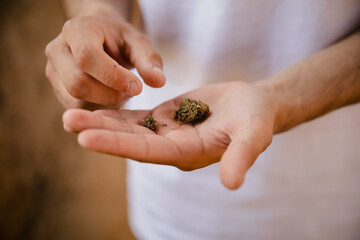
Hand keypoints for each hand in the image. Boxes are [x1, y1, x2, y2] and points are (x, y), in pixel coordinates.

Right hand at [45, 15, 164, 108]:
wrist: (99, 38)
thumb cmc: (119, 39)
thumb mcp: (138, 43)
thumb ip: (149, 60)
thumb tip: (159, 82)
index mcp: (76, 30)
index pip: (88, 58)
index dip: (113, 77)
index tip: (138, 87)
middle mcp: (57, 49)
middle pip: (78, 83)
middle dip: (110, 94)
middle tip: (132, 92)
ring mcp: (53, 70)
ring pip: (74, 99)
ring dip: (104, 103)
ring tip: (121, 92)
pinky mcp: (56, 88)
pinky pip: (75, 107)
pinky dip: (96, 107)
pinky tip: (110, 97)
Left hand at [62, 82, 277, 188]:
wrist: (254, 105)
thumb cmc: (257, 118)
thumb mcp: (255, 134)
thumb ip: (242, 155)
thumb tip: (232, 183)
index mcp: (189, 154)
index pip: (148, 152)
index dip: (119, 145)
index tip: (87, 138)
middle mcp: (173, 148)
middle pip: (132, 142)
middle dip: (100, 134)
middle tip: (68, 122)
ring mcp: (168, 133)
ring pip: (130, 130)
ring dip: (102, 123)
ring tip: (71, 116)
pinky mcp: (166, 119)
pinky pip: (138, 118)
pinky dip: (117, 114)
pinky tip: (95, 108)